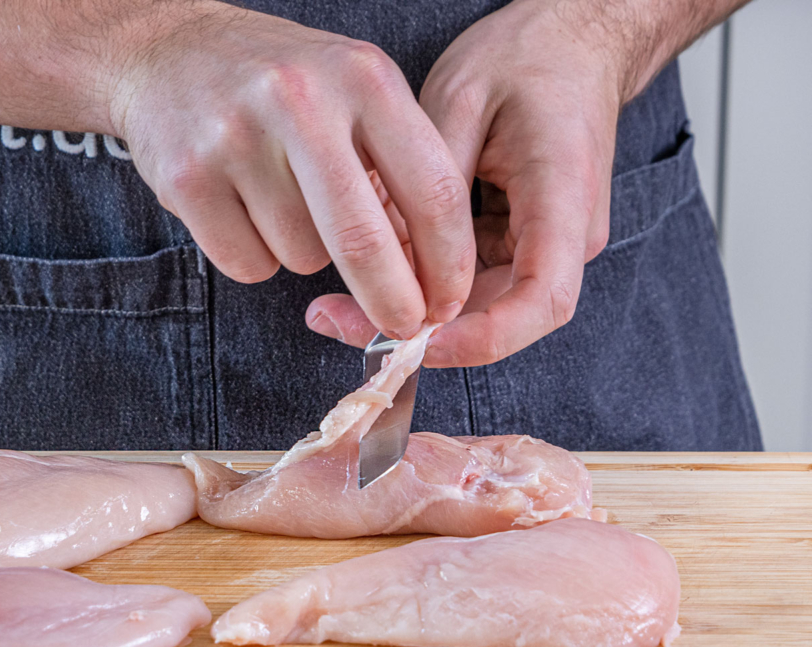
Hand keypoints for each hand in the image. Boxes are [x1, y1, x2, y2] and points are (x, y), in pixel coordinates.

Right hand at [108, 2, 475, 339]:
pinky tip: (238, 207)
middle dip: (392, 301)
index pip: (432, 187)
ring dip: (302, 254)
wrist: (167, 50)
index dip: (448, 260)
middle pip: (363, 241)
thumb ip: (395, 161)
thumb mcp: (353, 89)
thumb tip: (428, 273)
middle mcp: (301, 100)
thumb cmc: (279, 83)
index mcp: (362, 77)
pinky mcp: (187, 177)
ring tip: (278, 199)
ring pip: (302, 257)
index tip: (450, 300)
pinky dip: (253, 256)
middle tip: (404, 327)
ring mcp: (237, 138)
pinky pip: (248, 264)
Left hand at [306, 0, 627, 364]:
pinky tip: (374, 266)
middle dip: (421, 332)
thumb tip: (382, 255)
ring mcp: (547, 241)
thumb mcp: (460, 100)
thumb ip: (426, 184)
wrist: (573, 40)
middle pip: (502, 316)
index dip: (477, 339)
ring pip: (481, 305)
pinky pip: (474, 277)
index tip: (411, 342)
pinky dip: (424, 281)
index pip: (540, 302)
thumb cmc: (526, 57)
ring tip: (340, 301)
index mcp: (564, 197)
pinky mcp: (523, 237)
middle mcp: (567, 234)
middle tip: (336, 320)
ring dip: (415, 310)